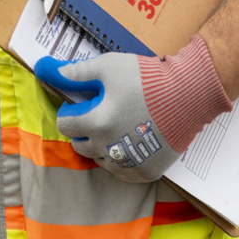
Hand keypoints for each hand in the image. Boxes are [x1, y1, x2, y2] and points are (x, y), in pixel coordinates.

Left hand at [34, 35, 231, 182]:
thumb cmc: (146, 78)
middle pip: (80, 145)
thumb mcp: (108, 66)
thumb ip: (76, 72)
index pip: (66, 124)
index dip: (70, 111)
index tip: (81, 102)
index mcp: (97, 123)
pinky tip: (130, 139)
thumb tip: (50, 71)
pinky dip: (120, 157)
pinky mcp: (145, 172)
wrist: (189, 95)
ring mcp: (128, 163)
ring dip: (101, 144)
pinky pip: (121, 170)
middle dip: (83, 129)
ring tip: (118, 123)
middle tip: (100, 112)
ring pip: (100, 159)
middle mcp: (110, 148)